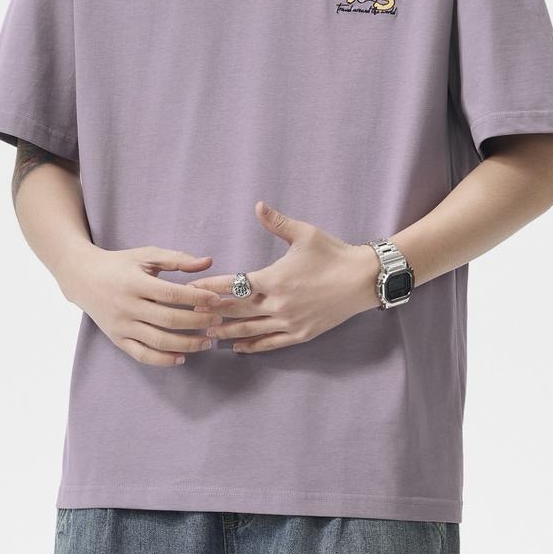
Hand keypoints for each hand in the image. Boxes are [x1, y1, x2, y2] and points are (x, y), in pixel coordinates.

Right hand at [58, 244, 225, 367]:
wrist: (82, 278)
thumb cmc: (120, 264)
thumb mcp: (146, 255)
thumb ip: (177, 259)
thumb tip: (208, 262)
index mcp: (135, 282)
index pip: (172, 294)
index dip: (197, 298)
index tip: (217, 300)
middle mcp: (127, 306)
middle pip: (169, 319)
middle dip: (198, 322)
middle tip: (217, 321)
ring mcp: (121, 325)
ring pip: (158, 341)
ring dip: (187, 344)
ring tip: (207, 341)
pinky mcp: (117, 339)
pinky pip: (142, 355)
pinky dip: (163, 360)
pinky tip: (182, 357)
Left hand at [186, 201, 379, 352]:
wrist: (363, 279)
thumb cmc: (333, 253)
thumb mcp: (305, 234)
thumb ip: (277, 222)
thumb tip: (258, 205)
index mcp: (274, 279)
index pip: (233, 285)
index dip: (210, 288)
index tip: (191, 289)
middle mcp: (278, 303)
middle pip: (236, 310)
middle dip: (211, 312)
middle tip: (189, 314)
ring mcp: (289, 322)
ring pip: (250, 330)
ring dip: (226, 332)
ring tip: (206, 333)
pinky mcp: (301, 333)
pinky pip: (271, 343)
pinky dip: (252, 346)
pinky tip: (238, 348)